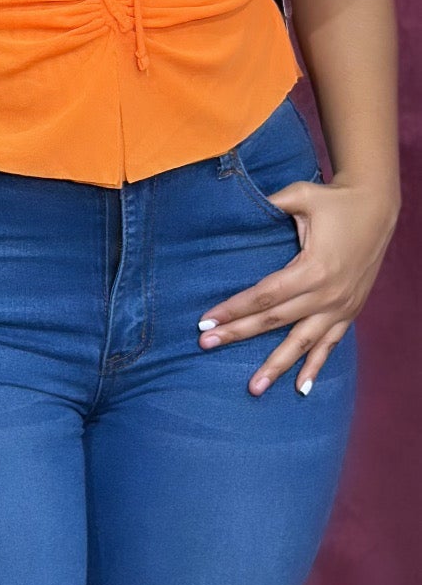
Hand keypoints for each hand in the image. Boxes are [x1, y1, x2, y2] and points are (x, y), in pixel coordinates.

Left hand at [198, 174, 397, 395]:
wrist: (377, 207)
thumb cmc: (334, 200)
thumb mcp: (299, 195)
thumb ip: (269, 204)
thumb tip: (233, 207)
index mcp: (313, 268)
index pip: (264, 296)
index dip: (234, 308)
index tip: (206, 320)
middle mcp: (327, 294)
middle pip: (275, 321)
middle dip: (238, 334)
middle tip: (206, 345)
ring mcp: (341, 307)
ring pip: (303, 343)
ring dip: (277, 366)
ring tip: (253, 388)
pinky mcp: (350, 312)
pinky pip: (331, 344)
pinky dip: (316, 367)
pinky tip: (301, 389)